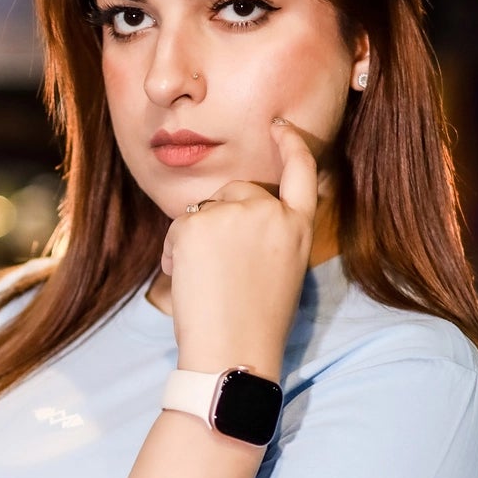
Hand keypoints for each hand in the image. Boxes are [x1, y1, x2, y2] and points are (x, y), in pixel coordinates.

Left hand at [160, 119, 318, 377]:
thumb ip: (270, 234)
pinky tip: (185, 277)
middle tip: (220, 266)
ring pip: (206, 208)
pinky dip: (175, 249)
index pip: (302, 171)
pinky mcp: (198, 222)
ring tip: (205, 280)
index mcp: (298, 227)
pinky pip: (179, 225)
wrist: (233, 350)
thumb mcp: (282, 271)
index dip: (291, 143)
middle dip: (223, 216)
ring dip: (197, 236)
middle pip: (239, 190)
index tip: (278, 126)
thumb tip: (237, 215)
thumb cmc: (256, 324)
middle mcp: (270, 212)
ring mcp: (234, 213)